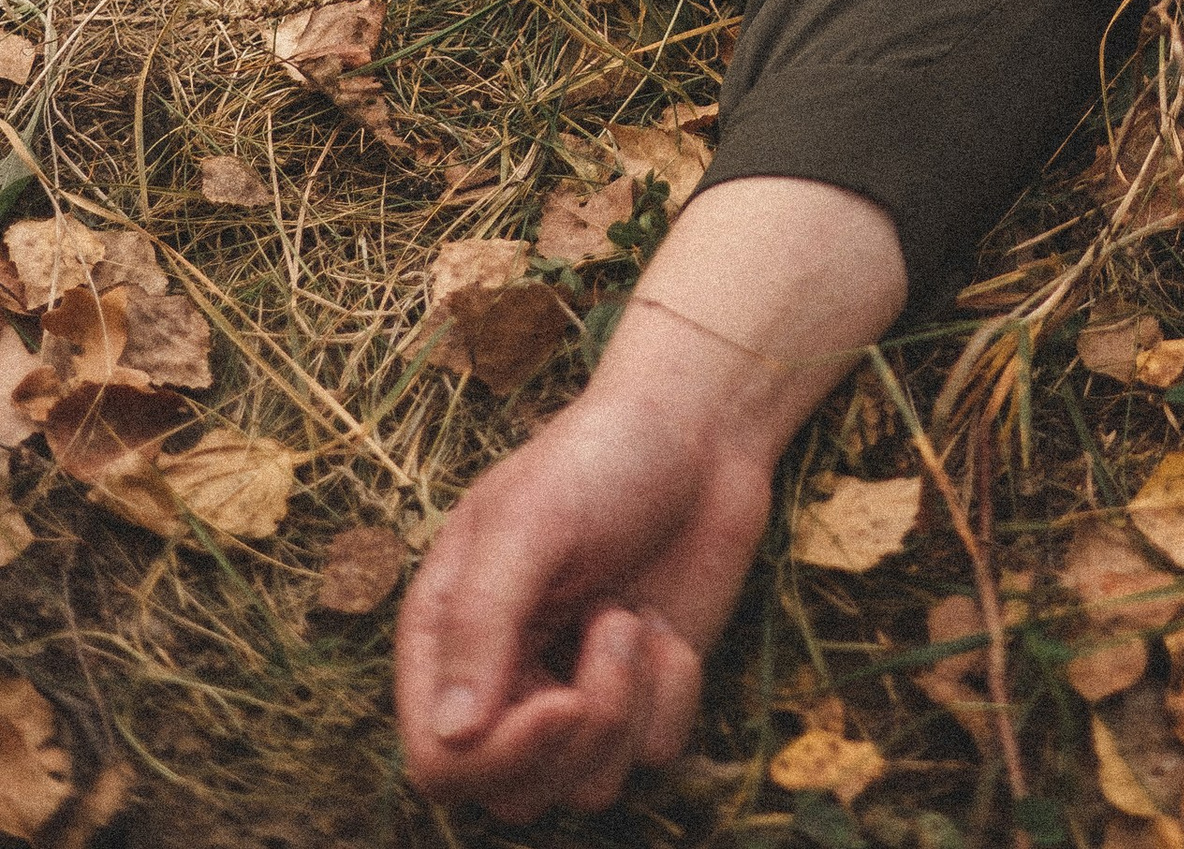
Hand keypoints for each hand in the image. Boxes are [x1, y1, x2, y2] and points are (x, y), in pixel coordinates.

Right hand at [397, 175, 906, 819]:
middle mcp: (502, 681)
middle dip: (579, 731)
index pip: (441, 764)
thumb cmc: (602, 457)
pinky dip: (673, 693)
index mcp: (448, 638)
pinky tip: (666, 624)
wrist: (703, 431)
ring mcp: (573, 693)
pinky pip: (654, 753)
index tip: (566, 702)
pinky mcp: (642, 697)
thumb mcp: (529, 522)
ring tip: (630, 614)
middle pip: (512, 792)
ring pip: (586, 788)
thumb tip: (452, 738)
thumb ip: (482, 625)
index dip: (498, 758)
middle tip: (614, 626)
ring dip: (628, 706)